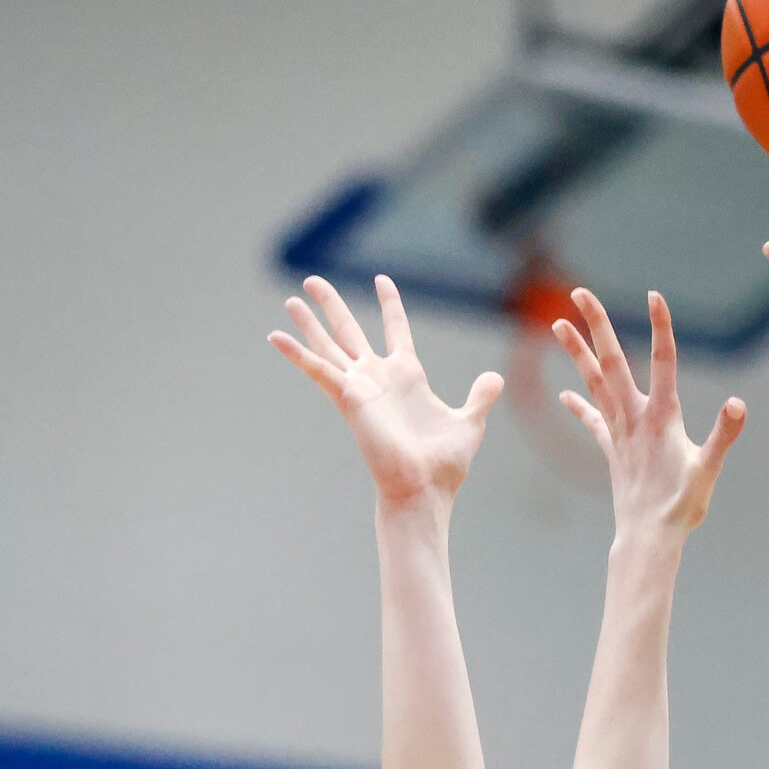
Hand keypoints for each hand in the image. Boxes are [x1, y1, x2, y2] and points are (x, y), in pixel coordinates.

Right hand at [271, 275, 503, 506]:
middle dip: (332, 306)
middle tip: (313, 281)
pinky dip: (296, 354)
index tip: (382, 279)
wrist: (424, 489)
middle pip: (350, 331)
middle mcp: (379, 378)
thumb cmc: (443, 465)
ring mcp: (361, 387)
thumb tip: (494, 378)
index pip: (396, 330)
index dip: (390, 304)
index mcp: (407, 377)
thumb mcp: (468, 422)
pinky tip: (274, 336)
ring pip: (329, 346)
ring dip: (309, 323)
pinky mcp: (349, 399)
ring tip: (291, 299)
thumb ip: (479, 397)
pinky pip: (318, 370)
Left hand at [550, 287, 747, 536]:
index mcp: (662, 417)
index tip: (654, 295)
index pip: (663, 362)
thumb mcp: (710, 469)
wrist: (648, 537)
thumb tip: (738, 404)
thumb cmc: (682, 506)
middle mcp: (635, 417)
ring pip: (595, 382)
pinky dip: (580, 405)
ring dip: (577, 352)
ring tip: (557, 324)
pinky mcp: (613, 450)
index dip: (661, 327)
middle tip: (580, 291)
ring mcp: (619, 432)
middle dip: (597, 324)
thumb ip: (724, 434)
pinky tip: (565, 393)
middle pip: (612, 361)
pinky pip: (593, 421)